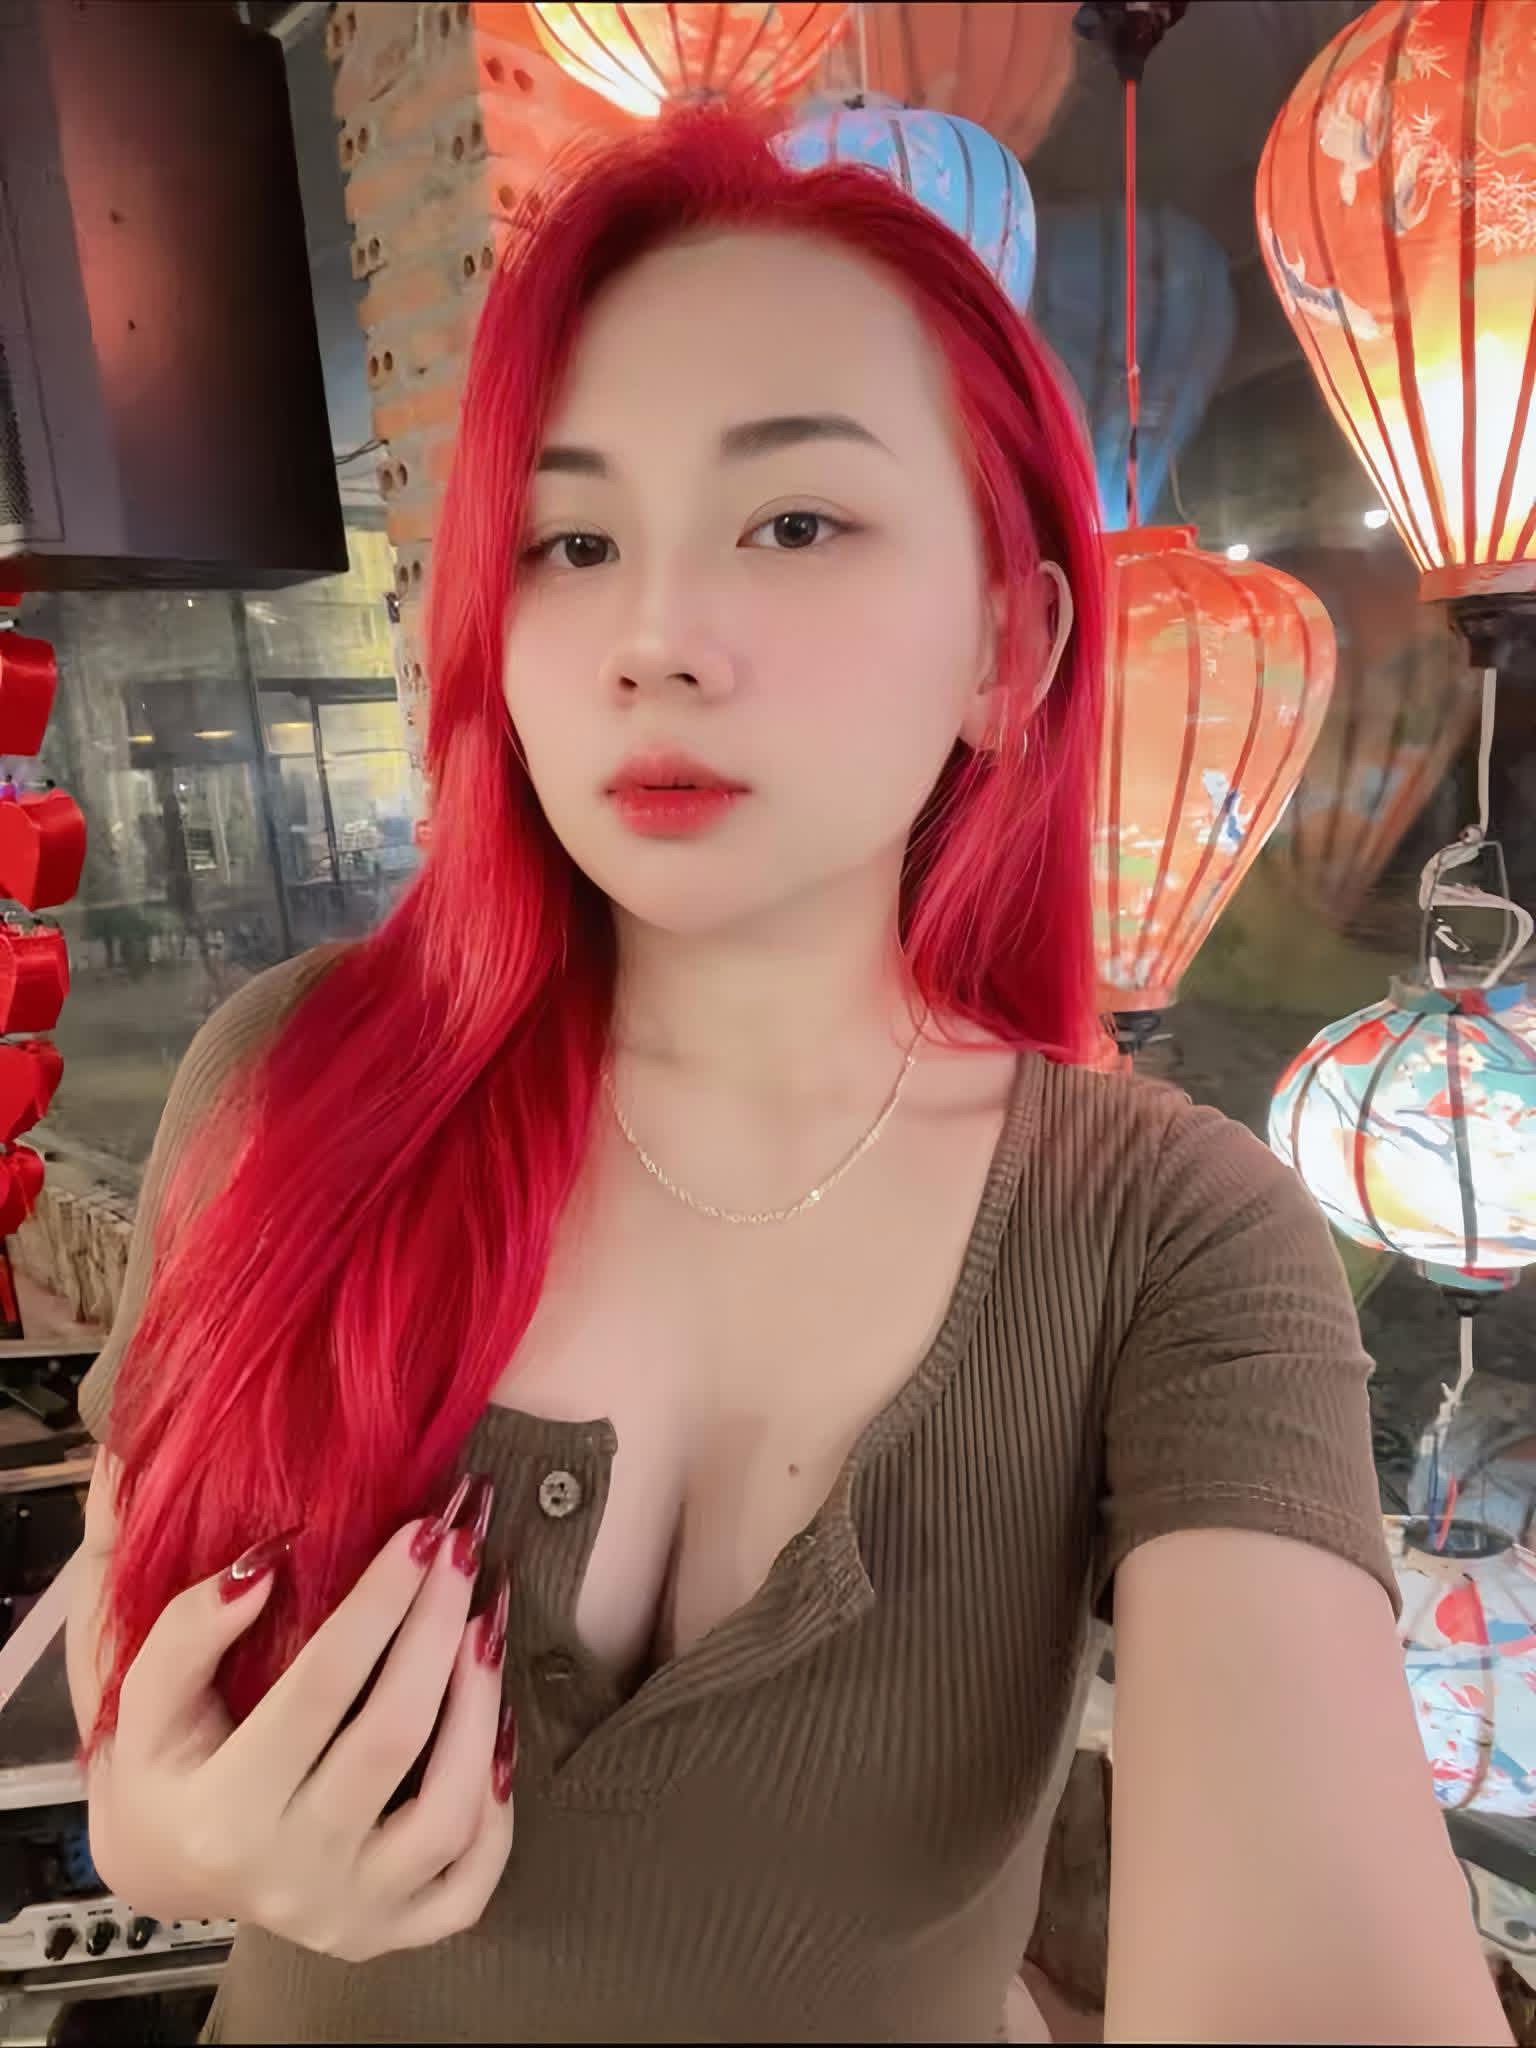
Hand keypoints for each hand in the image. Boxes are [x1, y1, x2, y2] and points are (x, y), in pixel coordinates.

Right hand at [87, 1473, 515, 1962]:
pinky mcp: (393, 1933)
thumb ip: (191, 1630)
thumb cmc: (168, 1763)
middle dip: (438, 1628)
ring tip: (486, 1624)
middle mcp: (290, 1875)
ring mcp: (349, 1914)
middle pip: (392, 1739)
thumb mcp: (147, 1696)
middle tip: (463, 1550)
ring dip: (479, 1705)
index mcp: (222, 1814)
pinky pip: (473, 1879)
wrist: (171, 1865)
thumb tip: (272, 1566)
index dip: (378, 1603)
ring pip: (447, 1813)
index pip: (319, 1689)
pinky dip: (498, 1803)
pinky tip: (495, 1724)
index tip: (420, 1531)